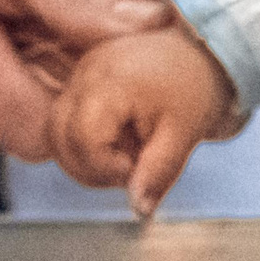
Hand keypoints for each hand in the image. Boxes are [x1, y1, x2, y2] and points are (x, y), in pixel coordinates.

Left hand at [0, 0, 169, 160]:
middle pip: (103, 123)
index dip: (148, 93)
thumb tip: (155, 24)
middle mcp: (80, 55)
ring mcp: (29, 86)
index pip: (164, 69)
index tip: (104, 78)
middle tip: (7, 27)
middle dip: (44, 82)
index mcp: (115, 3)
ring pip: (40, 140)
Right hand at [48, 27, 236, 219]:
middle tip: (130, 167)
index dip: (106, 168)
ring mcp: (81, 73)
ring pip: (55, 130)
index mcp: (111, 84)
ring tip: (125, 153)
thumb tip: (139, 209)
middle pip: (58, 137)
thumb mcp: (184, 133)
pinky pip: (64, 118)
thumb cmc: (197, 85)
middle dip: (90, 167)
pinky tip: (117, 140)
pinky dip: (83, 140)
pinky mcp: (82, 78)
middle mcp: (87, 73)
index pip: (82, 141)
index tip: (136, 169)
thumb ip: (158, 172)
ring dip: (83, 156)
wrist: (204, 50)